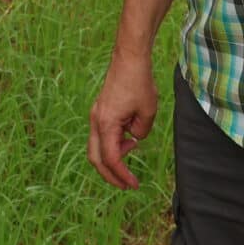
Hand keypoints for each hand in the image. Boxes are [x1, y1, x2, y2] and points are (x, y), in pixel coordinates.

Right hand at [87, 56, 158, 188]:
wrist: (129, 59)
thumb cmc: (139, 83)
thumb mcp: (148, 113)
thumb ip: (140, 134)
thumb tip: (133, 140)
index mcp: (106, 124)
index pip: (111, 159)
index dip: (122, 175)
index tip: (134, 185)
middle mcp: (96, 121)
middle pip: (95, 158)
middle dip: (110, 175)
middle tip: (127, 185)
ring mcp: (96, 115)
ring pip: (97, 147)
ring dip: (113, 157)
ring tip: (133, 149)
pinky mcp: (101, 111)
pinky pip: (102, 135)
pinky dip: (113, 144)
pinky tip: (129, 139)